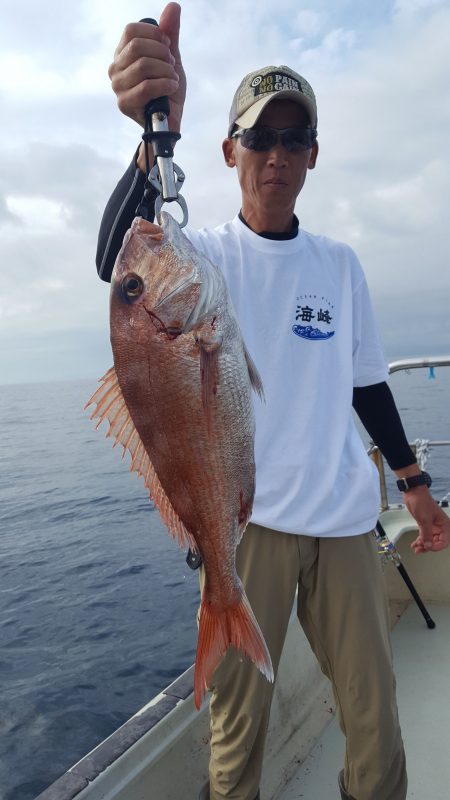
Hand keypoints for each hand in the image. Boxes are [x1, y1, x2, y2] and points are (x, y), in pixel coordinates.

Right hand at [108, 2, 185, 131]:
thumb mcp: (171, 58)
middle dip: (162, 54)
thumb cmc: (167, 90)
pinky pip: (146, 87)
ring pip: (144, 66)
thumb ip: (170, 33)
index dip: (154, 34)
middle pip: (137, 46)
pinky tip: (172, 88)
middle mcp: (115, 69)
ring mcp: (118, 87)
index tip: (167, 47)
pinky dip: (165, 84)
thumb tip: (173, 6)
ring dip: (166, 71)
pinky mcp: (124, 104)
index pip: (131, 30)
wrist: (170, 120)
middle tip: (171, 66)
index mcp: (122, 54)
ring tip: (173, 79)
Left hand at [403, 487, 449, 552]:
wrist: (413, 493)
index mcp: (444, 524)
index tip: (428, 547)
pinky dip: (420, 541)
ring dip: (423, 545)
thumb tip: (428, 545)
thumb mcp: (424, 519)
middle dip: (428, 547)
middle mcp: (440, 526)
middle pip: (437, 542)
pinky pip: (425, 536)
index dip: (436, 547)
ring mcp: (433, 526)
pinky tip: (415, 544)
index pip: (444, 541)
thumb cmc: (421, 501)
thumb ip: (426, 534)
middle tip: (420, 549)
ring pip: (430, 540)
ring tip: (416, 548)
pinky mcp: (426, 525)